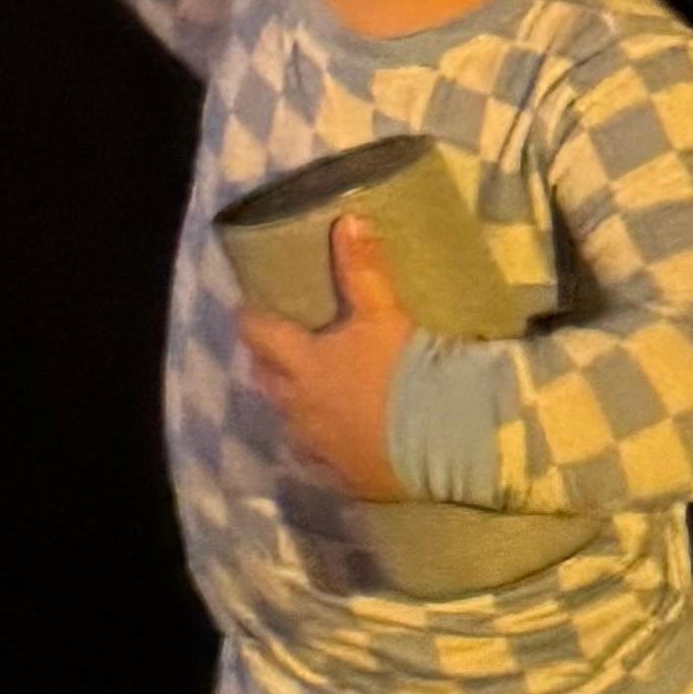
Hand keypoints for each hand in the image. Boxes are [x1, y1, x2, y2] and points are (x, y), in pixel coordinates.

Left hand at [242, 207, 413, 500]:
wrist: (444, 440)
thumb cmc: (406, 370)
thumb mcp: (384, 313)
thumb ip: (363, 268)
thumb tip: (347, 217)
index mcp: (303, 364)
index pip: (257, 334)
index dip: (250, 318)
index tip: (249, 309)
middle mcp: (299, 406)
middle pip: (266, 379)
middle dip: (267, 362)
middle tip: (276, 349)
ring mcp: (317, 445)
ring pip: (288, 421)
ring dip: (292, 406)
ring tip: (306, 395)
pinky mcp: (341, 476)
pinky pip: (317, 459)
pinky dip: (320, 445)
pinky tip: (332, 440)